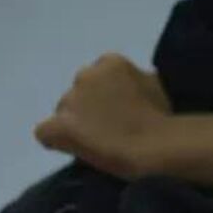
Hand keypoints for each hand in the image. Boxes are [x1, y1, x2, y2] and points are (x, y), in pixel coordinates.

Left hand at [35, 53, 172, 176]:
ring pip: (64, 112)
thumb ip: (138, 83)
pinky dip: (56, 140)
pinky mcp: (62, 126)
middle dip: (89, 110)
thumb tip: (134, 91)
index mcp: (111, 63)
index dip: (106, 99)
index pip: (98, 79)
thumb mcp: (156, 87)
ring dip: (77, 125)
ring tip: (96, 145)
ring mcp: (71, 100)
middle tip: (109, 131)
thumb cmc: (167, 118)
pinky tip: (71, 149)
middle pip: (79, 94)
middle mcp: (86, 75)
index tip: (119, 115)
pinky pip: (46, 133)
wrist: (158, 145)